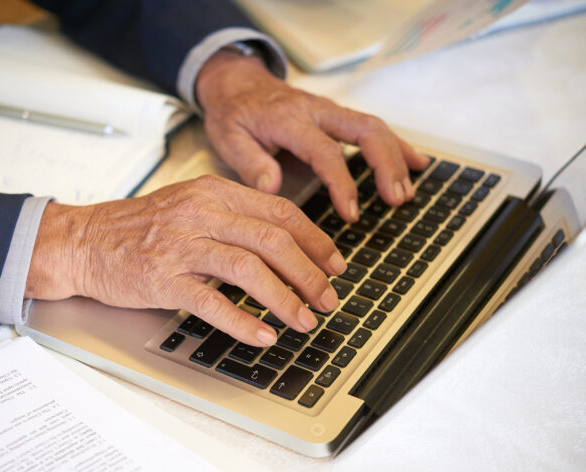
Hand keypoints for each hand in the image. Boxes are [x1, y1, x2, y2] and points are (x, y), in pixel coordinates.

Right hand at [25, 176, 346, 346]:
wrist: (84, 241)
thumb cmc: (137, 228)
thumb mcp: (188, 204)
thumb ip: (232, 215)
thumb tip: (281, 241)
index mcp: (213, 192)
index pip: (279, 211)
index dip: (315, 240)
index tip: (334, 263)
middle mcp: (201, 214)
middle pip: (273, 239)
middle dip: (309, 273)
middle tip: (328, 297)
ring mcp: (182, 247)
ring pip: (249, 269)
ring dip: (285, 298)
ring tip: (305, 319)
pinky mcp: (164, 279)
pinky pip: (212, 302)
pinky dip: (243, 321)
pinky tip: (263, 335)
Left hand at [196, 51, 429, 221]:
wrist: (236, 84)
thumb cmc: (233, 115)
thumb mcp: (229, 139)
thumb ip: (251, 164)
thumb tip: (272, 188)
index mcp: (290, 120)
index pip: (326, 152)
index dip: (342, 184)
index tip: (351, 214)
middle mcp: (317, 111)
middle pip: (365, 130)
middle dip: (386, 165)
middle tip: (396, 200)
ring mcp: (330, 111)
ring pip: (375, 127)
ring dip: (396, 158)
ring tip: (407, 192)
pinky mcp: (336, 115)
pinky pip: (372, 127)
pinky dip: (396, 145)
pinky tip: (416, 163)